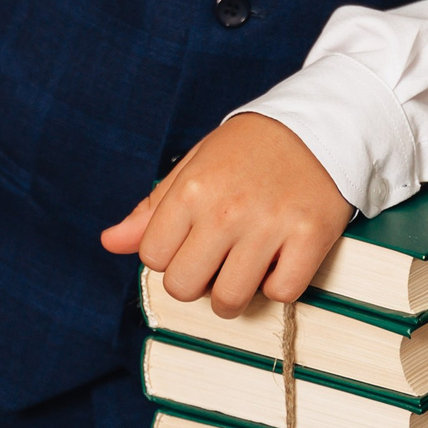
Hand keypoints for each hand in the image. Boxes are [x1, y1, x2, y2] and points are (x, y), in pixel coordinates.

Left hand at [100, 113, 353, 317]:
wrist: (318, 126)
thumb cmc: (248, 150)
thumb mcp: (194, 167)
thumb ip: (152, 209)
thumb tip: (109, 242)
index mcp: (192, 189)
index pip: (153, 257)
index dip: (169, 255)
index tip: (190, 241)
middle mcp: (227, 210)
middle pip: (184, 288)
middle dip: (195, 282)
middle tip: (216, 260)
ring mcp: (270, 226)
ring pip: (230, 301)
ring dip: (234, 294)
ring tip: (245, 269)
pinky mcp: (311, 238)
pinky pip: (282, 294)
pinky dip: (279, 287)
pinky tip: (279, 261)